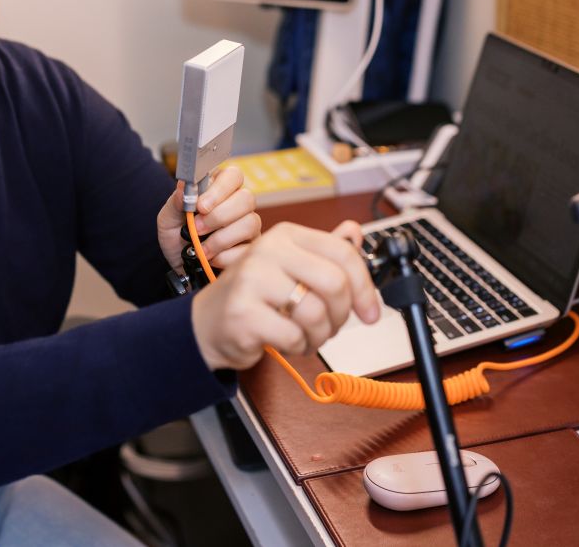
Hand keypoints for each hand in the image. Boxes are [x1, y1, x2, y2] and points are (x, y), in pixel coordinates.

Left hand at [158, 166, 259, 272]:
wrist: (179, 267)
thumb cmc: (176, 237)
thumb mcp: (168, 218)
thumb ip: (176, 201)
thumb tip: (185, 185)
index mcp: (220, 189)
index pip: (234, 175)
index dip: (220, 189)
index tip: (200, 206)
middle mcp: (238, 205)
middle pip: (246, 198)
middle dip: (219, 216)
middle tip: (197, 229)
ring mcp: (248, 227)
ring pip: (250, 223)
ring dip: (221, 239)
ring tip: (202, 249)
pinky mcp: (250, 250)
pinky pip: (247, 250)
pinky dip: (224, 257)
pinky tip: (211, 259)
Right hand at [189, 221, 379, 371]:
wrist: (208, 322)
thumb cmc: (254, 296)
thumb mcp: (290, 267)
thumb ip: (324, 252)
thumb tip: (355, 232)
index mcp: (286, 235)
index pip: (342, 253)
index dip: (365, 286)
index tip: (371, 311)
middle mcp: (268, 251)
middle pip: (334, 283)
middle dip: (342, 315)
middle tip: (332, 326)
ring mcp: (253, 280)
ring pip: (316, 313)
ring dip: (320, 335)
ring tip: (307, 336)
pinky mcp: (244, 312)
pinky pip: (294, 336)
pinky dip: (298, 346)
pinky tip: (287, 341)